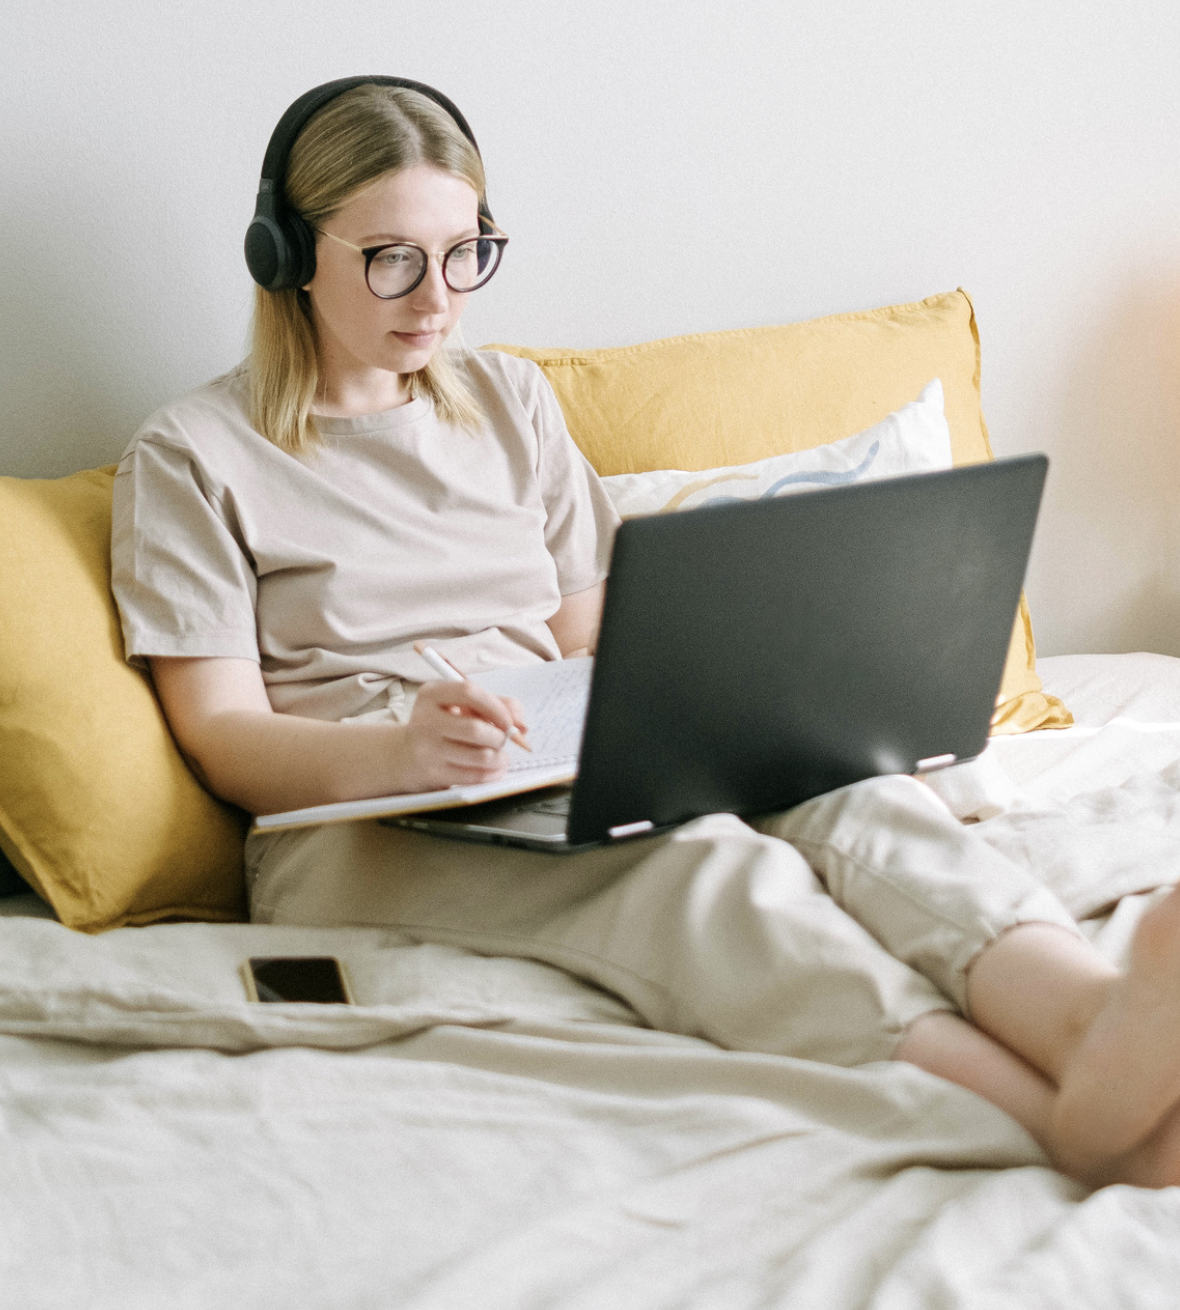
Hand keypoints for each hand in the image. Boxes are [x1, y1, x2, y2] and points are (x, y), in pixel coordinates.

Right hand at [398, 679, 528, 790]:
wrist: (403, 755)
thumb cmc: (441, 725)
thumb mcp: (459, 705)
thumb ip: (495, 704)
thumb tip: (521, 725)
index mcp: (431, 694)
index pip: (469, 692)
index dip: (496, 706)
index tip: (507, 719)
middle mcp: (425, 720)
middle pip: (476, 729)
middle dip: (499, 737)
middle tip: (502, 739)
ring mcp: (427, 750)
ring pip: (480, 756)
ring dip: (500, 757)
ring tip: (500, 755)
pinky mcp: (433, 774)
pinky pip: (475, 776)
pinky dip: (493, 773)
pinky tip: (494, 768)